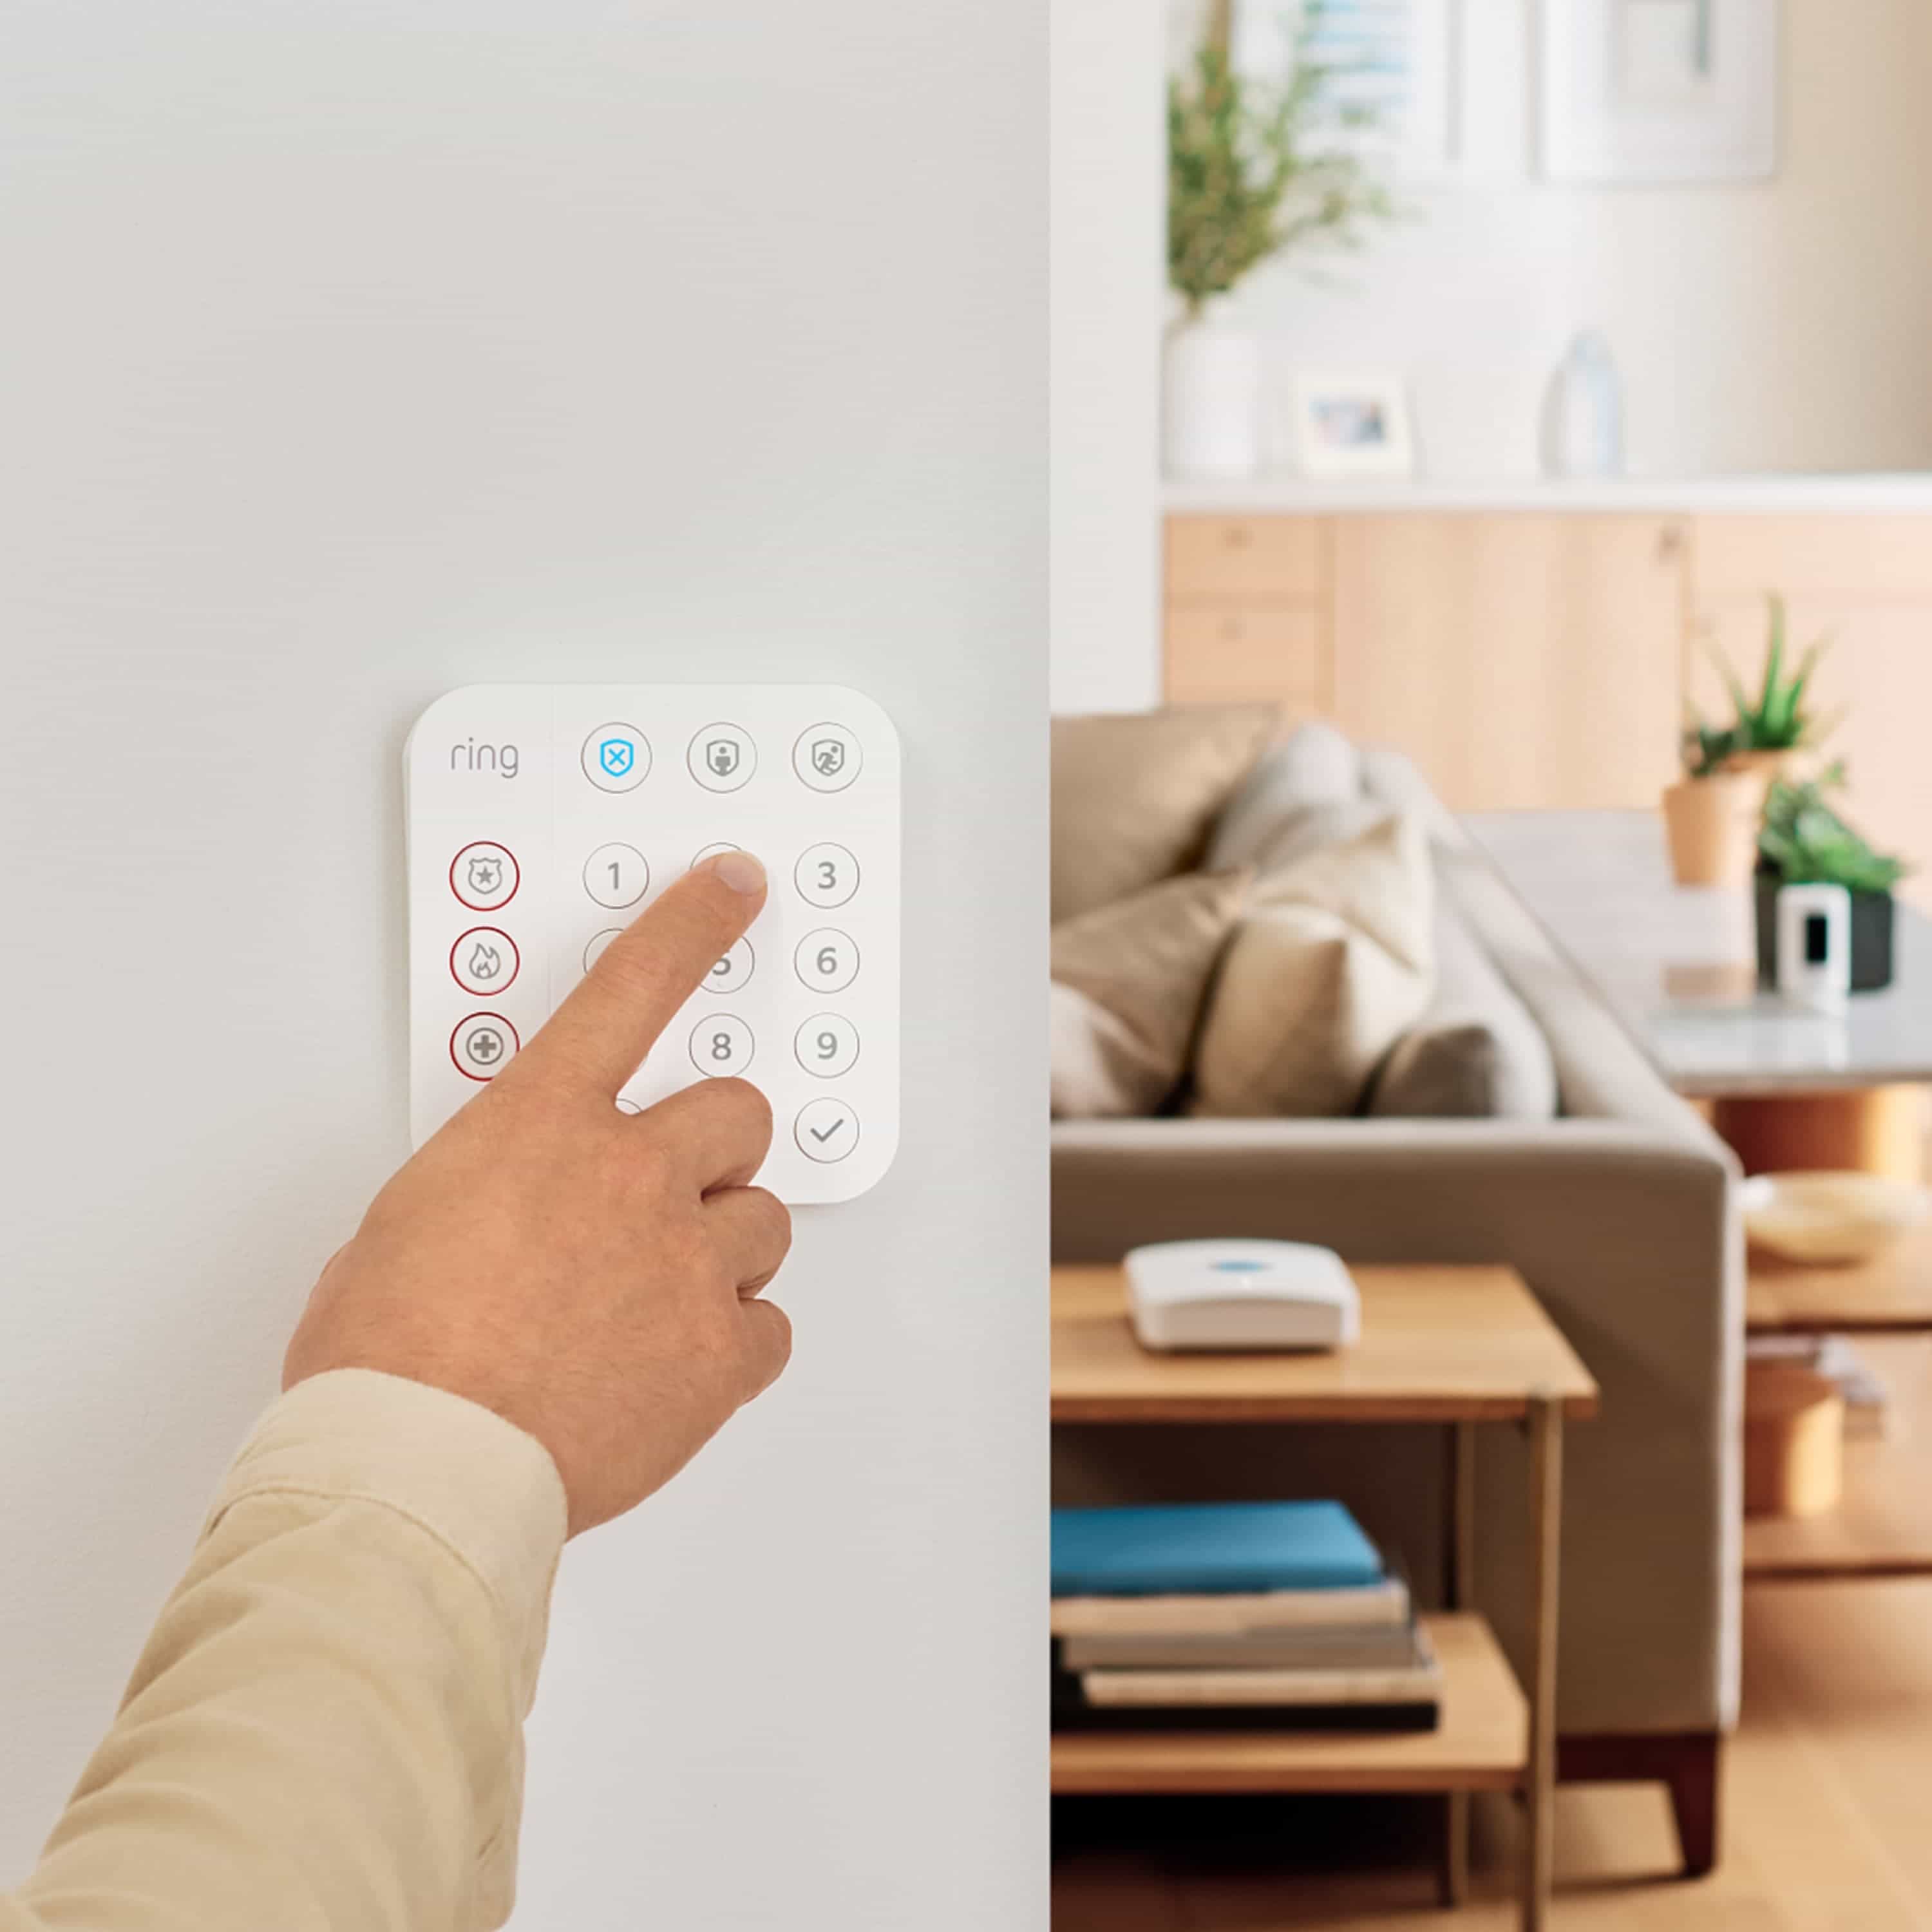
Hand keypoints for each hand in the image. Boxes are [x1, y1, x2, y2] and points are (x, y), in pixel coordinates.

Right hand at [283, 851, 792, 1535]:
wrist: (420, 1465)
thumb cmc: (388, 1357)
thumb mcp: (405, 1228)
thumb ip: (483, 1192)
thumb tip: (504, 1221)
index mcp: (541, 1126)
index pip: (632, 988)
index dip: (691, 926)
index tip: (732, 886)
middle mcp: (632, 1176)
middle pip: (737, 1115)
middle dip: (711, 1149)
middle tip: (669, 1195)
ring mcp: (687, 1263)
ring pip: (765, 1221)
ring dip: (725, 1249)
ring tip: (657, 1302)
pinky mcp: (720, 1356)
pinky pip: (769, 1329)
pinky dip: (735, 1346)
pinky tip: (676, 1370)